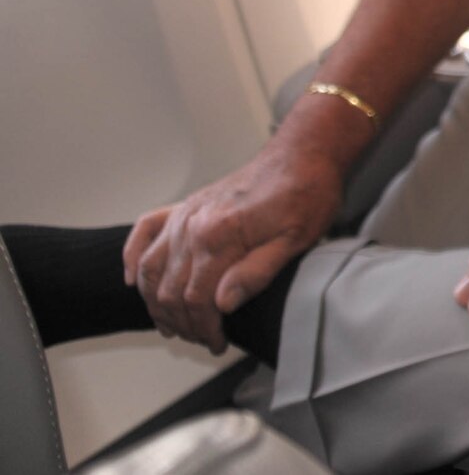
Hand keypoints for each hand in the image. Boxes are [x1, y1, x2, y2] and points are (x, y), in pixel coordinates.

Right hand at [123, 144, 343, 352]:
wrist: (303, 154)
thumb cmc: (307, 194)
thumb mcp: (296, 240)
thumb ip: (256, 273)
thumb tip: (223, 305)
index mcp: (220, 236)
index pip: (197, 299)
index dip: (205, 328)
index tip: (217, 343)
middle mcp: (193, 225)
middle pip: (170, 290)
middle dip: (184, 323)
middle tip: (203, 340)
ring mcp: (185, 214)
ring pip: (151, 269)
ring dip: (156, 303)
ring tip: (175, 326)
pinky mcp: (186, 206)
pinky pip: (145, 231)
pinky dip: (133, 257)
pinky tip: (133, 280)